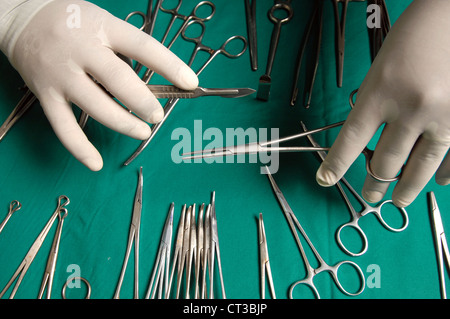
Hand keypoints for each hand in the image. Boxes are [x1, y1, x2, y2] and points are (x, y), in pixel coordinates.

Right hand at [8, 0, 197, 170]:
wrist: (22, 20)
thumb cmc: (73, 23)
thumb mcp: (103, 22)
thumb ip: (126, 49)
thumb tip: (157, 83)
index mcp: (102, 27)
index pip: (142, 46)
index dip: (169, 65)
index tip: (190, 83)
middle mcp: (80, 50)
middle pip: (117, 80)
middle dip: (142, 102)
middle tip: (157, 116)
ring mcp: (61, 74)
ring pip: (95, 105)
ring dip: (122, 123)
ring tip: (142, 132)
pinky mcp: (45, 94)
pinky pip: (63, 126)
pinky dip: (80, 148)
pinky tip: (96, 163)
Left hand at [316, 0, 449, 206]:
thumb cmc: (415, 36)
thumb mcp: (382, 68)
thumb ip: (375, 106)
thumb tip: (370, 141)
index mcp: (382, 92)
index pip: (350, 141)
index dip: (336, 165)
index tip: (326, 179)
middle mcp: (412, 109)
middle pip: (384, 162)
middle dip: (373, 184)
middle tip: (369, 194)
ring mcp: (444, 117)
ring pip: (419, 169)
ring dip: (405, 190)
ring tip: (397, 201)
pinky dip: (443, 174)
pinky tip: (437, 181)